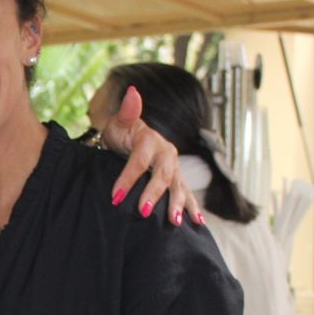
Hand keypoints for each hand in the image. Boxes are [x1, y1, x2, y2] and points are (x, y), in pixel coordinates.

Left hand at [101, 85, 202, 226]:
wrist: (132, 140)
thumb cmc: (122, 133)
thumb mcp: (120, 122)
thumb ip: (127, 111)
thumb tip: (132, 91)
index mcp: (151, 140)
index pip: (139, 161)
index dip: (128, 178)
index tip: (116, 197)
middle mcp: (167, 154)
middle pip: (162, 175)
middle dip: (154, 194)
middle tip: (144, 212)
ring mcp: (175, 167)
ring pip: (178, 187)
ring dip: (178, 205)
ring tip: (175, 222)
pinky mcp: (178, 179)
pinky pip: (187, 194)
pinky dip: (193, 208)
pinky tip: (198, 222)